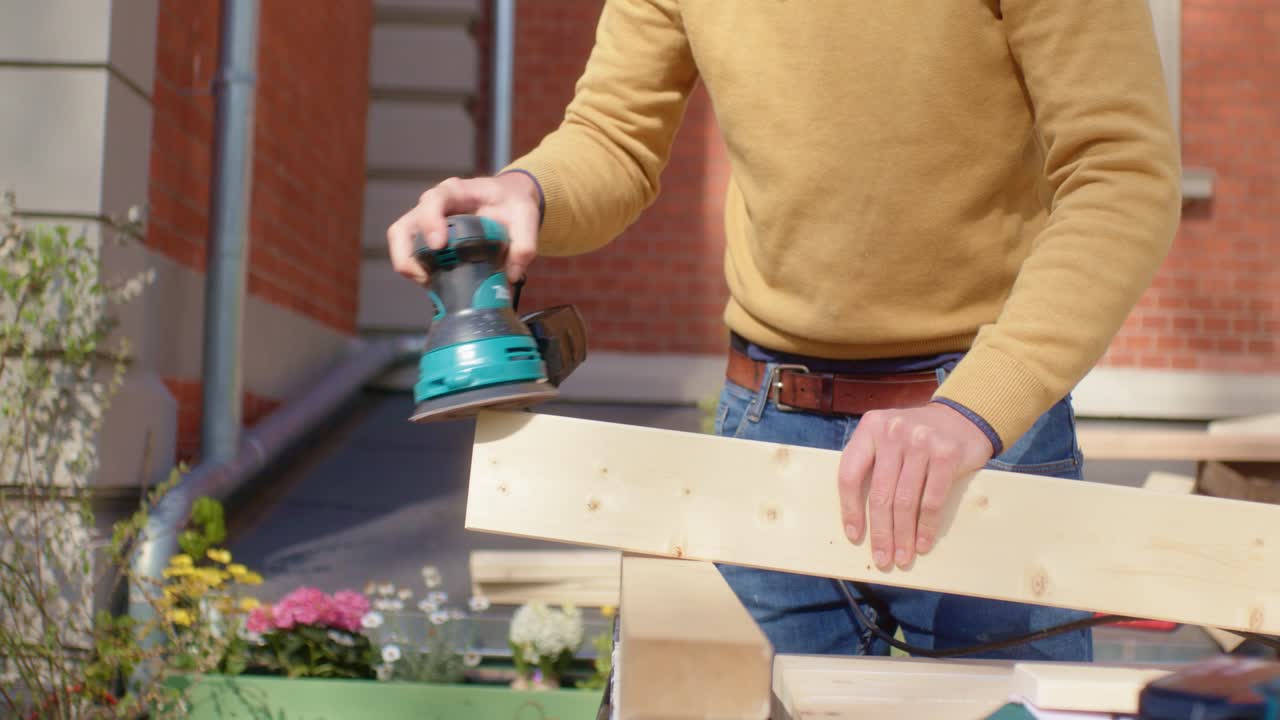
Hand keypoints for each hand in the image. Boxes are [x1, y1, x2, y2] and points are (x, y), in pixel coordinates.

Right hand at [386, 173, 541, 285]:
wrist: (508, 200)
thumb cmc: (512, 203)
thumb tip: (512, 275)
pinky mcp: (427, 238)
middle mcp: (434, 205)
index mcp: (457, 192)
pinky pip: (410, 254)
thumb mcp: (526, 216)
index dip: (430, 222)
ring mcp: (426, 222)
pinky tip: (436, 283)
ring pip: (401, 242)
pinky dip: (417, 271)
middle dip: (408, 254)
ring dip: (409, 266)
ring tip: (430, 284)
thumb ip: (524, 243)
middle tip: (427, 276)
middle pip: (404, 227)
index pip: (434, 200)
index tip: (439, 245)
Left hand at [838, 402, 993, 569]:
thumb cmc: (916, 438)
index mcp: (869, 428)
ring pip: (906, 500)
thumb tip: (860, 520)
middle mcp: (893, 431)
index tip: (854, 536)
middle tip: (882, 559)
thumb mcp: (887, 437)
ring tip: (903, 557)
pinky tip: (923, 543)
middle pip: (880, 494)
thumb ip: (872, 464)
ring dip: (903, 536)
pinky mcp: (947, 454)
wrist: (963, 417)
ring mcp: (921, 441)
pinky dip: (926, 526)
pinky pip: (932, 499)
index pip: (849, 474)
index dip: (850, 509)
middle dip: (881, 532)